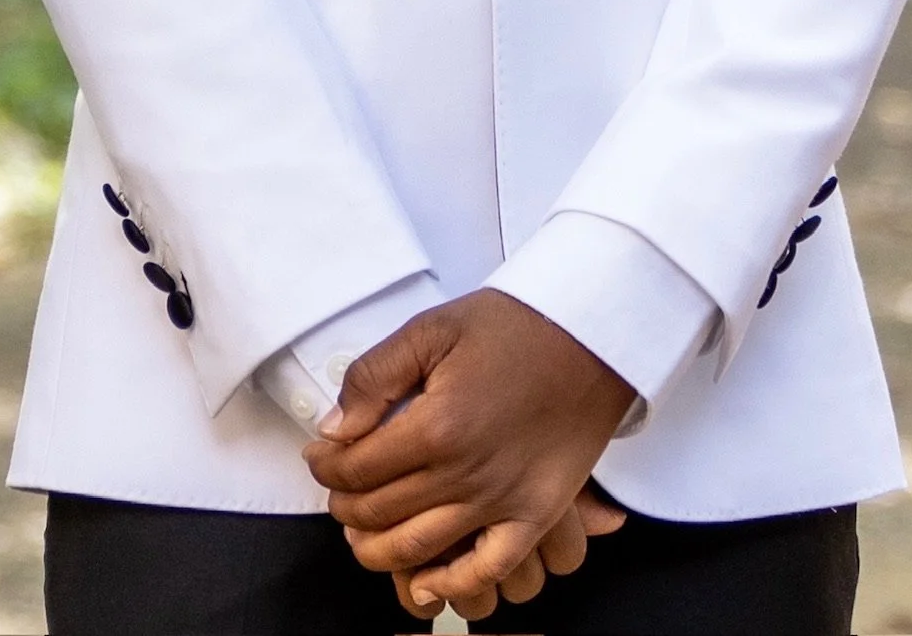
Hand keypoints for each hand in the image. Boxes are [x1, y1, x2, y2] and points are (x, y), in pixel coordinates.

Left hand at [303, 288, 635, 621]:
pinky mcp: (536, 514)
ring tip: (363, 529)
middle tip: (338, 487)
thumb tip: (335, 428)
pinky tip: (427, 581)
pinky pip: (487, 569)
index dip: (326, 465)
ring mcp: (502, 501)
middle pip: (380, 512)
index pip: (357, 468)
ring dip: (376, 548)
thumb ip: (375, 376)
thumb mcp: (434, 328)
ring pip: (418, 548)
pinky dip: (452, 585)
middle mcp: (465, 473)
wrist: (592, 335)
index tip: (320, 455)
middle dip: (345, 503)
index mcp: (436, 426)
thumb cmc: (516, 326)